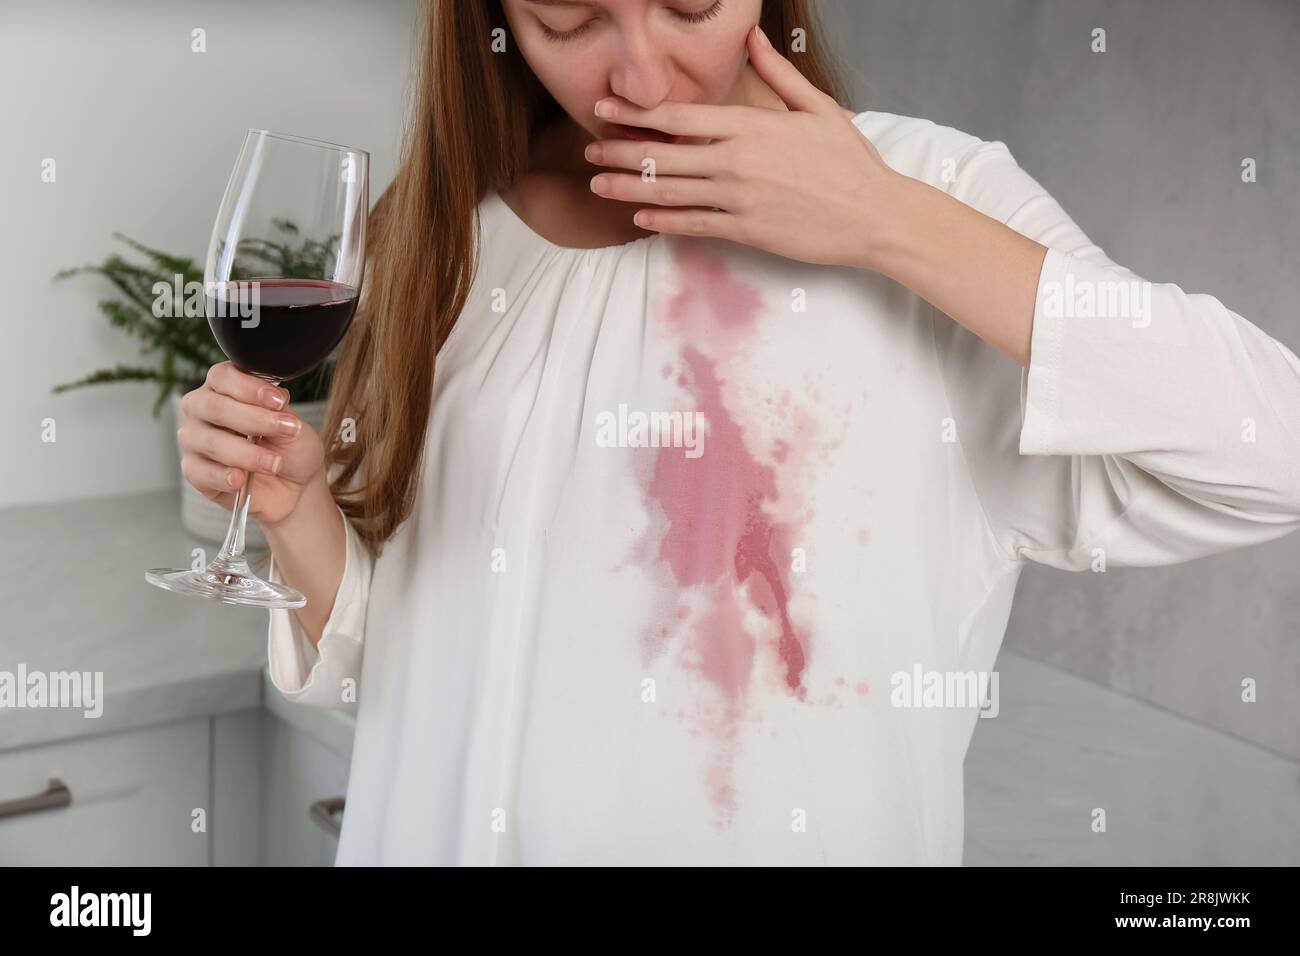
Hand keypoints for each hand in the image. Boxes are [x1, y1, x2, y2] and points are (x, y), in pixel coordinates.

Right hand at [177, 362, 325, 528]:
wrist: (295, 486)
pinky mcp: (194, 471)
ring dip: (246, 453)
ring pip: (210, 441)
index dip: (249, 387)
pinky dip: (224, 476)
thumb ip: (279, 409)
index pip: (223, 377)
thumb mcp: (292, 425)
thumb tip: (276, 398)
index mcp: (224, 388)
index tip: (279, 401)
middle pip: (213, 406)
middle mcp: (202, 410)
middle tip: (285, 430)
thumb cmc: (289, 448)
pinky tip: (240, 479)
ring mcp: (194, 440)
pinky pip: (200, 472)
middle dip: (253, 419)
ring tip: (274, 463)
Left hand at [583, 24, 900, 267]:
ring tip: (598, 183)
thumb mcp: (818, 107)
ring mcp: (739, 199)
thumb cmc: (849, 162)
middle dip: (619, 149)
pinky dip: (663, 220)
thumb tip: (754, 37)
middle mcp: (737, 161)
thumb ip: (779, 74)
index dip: (636, 113)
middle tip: (589, 148)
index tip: (605, 108)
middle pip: (662, 154)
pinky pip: (694, 225)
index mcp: (751, 126)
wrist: (875, 215)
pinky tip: (639, 216)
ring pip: (670, 191)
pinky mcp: (746, 231)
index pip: (680, 117)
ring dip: (628, 186)